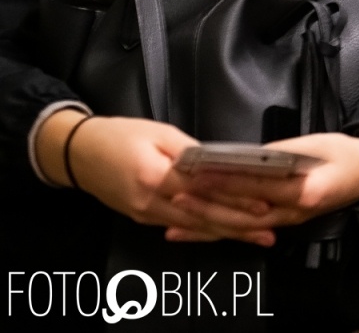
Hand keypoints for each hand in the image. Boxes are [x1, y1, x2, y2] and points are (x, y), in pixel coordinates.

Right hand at [37, 112, 275, 246]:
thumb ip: (193, 152)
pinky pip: (180, 226)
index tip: (264, 204)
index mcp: (156, 175)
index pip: (205, 190)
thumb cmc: (120, 135)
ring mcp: (146, 214)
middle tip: (270, 229)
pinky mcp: (143, 218)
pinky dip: (205, 230)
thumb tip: (223, 164)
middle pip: (203, 217)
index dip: (236, 199)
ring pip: (194, 226)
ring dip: (227, 232)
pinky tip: (225, 232)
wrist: (77, 153)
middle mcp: (151, 201)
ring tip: (256, 236)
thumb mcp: (161, 133)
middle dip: (239, 225)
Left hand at [166, 132, 358, 243]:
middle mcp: (294, 212)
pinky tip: (197, 231)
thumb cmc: (346, 154)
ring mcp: (289, 221)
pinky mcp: (284, 221)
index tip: (199, 173)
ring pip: (242, 226)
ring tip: (175, 220)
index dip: (226, 181)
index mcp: (304, 191)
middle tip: (176, 195)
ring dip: (207, 224)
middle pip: (243, 213)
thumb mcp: (316, 144)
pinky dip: (221, 231)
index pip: (257, 187)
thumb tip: (244, 159)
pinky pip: (248, 228)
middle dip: (207, 205)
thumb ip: (280, 154)